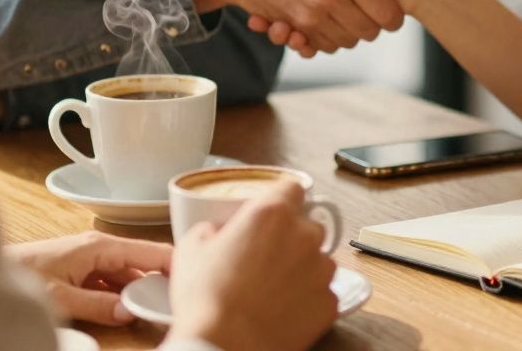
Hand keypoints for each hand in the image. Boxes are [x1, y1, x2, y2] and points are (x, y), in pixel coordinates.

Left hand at [2, 232, 171, 325]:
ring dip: (138, 291)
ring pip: (127, 274)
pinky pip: (111, 281)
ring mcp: (90, 258)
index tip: (195, 277)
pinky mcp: (81, 269)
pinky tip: (125, 309)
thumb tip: (129, 312)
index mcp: (99, 246)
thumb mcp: (60, 299)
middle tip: (174, 301)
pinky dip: (121, 294)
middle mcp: (99, 248)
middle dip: (158, 282)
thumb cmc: (19, 274)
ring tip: (154, 308)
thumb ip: (98, 306)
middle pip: (142, 263)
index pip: (151, 251)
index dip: (176, 263)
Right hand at [166, 181, 338, 350]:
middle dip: (290, 237)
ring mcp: (322, 268)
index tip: (273, 213)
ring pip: (318, 258)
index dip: (282, 199)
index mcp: (272, 213)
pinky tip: (283, 309)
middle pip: (307, 225)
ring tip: (272, 289)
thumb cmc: (206, 300)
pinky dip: (308, 297)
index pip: (293, 187)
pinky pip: (322, 291)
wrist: (225, 346)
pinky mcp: (330, 300)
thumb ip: (214, 227)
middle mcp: (305, 235)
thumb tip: (220, 232)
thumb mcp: (191, 248)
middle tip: (265, 258)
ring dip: (301, 267)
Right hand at [190, 0, 404, 53]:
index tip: (385, 7)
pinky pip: (321, 46)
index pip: (387, 12)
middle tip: (363, 10)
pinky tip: (317, 20)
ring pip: (346, 42)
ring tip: (339, 12)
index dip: (390, 14)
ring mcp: (310, 15)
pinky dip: (322, 39)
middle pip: (369, 32)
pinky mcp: (294, 26)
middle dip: (369, 26)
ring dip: (345, 33)